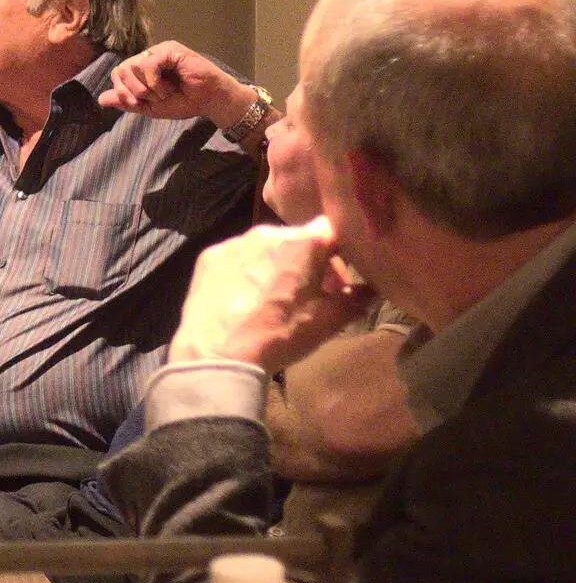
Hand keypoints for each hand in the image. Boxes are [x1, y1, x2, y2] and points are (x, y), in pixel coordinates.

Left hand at [97, 40, 255, 128]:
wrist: (208, 101)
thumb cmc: (183, 102)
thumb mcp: (150, 107)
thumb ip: (126, 102)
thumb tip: (100, 99)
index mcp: (142, 70)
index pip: (117, 74)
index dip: (122, 91)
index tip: (137, 104)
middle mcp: (148, 57)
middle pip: (121, 70)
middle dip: (134, 91)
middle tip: (153, 98)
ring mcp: (159, 51)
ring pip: (132, 66)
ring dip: (147, 88)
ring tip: (165, 92)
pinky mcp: (170, 49)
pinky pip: (148, 63)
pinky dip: (155, 81)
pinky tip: (169, 86)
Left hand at [168, 217, 373, 376]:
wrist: (218, 353)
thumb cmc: (279, 335)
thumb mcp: (328, 321)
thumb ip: (356, 299)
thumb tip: (373, 289)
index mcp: (303, 242)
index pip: (333, 230)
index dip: (343, 251)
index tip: (341, 278)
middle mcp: (268, 232)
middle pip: (299, 240)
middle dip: (311, 264)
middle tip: (313, 294)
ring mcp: (235, 243)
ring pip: (267, 248)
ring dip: (278, 266)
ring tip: (276, 299)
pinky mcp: (209, 256)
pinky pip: (239, 257)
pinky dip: (248, 271)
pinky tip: (247, 298)